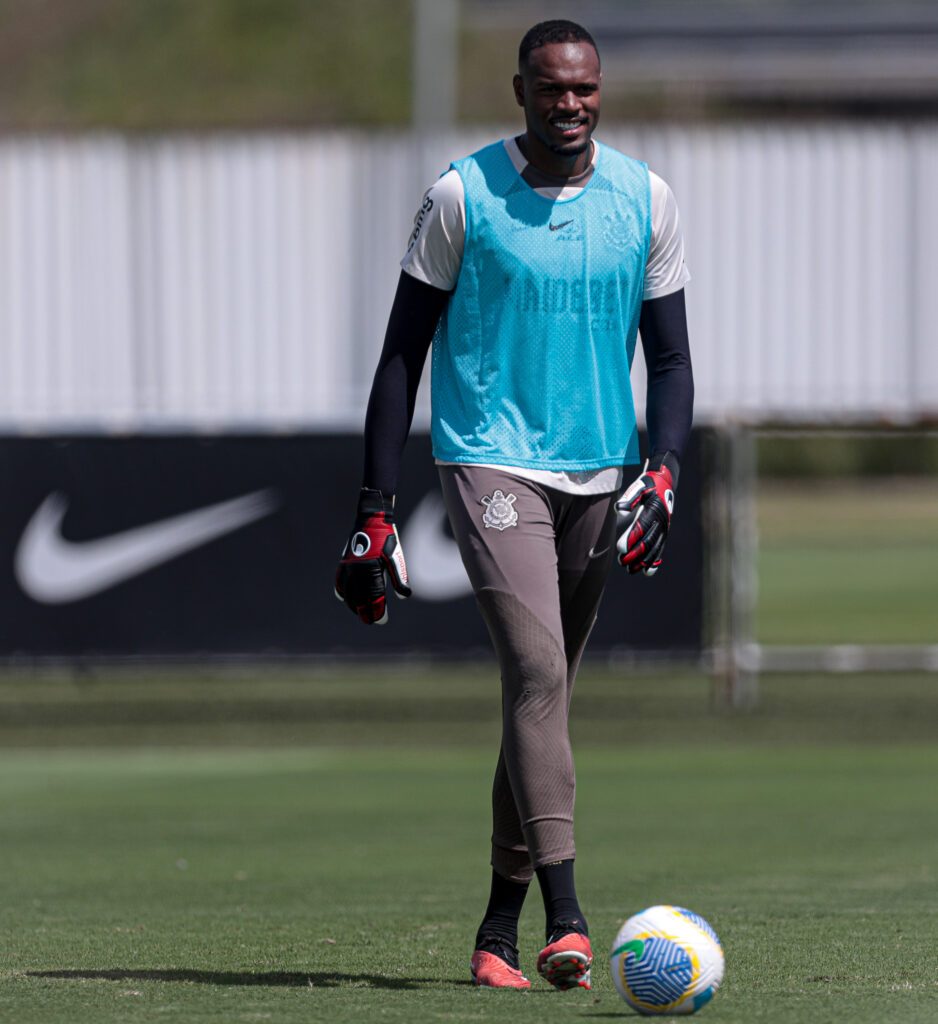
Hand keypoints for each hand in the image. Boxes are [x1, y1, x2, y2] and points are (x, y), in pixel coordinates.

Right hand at [335, 488, 410, 623]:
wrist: (371, 520)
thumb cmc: (387, 540)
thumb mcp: (396, 558)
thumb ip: (399, 578)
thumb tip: (404, 595)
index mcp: (371, 571)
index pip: (373, 598)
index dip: (377, 611)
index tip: (381, 621)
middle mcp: (357, 571)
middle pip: (359, 599)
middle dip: (364, 611)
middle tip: (370, 621)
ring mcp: (348, 567)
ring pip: (347, 593)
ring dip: (353, 605)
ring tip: (359, 612)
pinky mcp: (344, 563)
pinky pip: (340, 581)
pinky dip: (342, 592)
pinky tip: (345, 598)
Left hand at [615, 454, 676, 576]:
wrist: (666, 482)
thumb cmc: (649, 484)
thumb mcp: (639, 485)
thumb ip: (629, 498)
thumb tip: (619, 511)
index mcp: (653, 509)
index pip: (641, 526)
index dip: (631, 537)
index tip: (621, 548)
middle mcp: (661, 521)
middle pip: (648, 541)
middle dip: (635, 553)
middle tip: (621, 562)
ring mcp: (664, 528)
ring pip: (655, 548)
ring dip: (643, 561)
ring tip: (630, 570)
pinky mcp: (665, 532)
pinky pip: (660, 548)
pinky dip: (654, 561)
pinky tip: (647, 572)